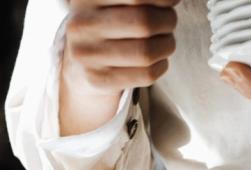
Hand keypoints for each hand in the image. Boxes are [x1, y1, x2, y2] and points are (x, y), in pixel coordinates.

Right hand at [59, 0, 179, 135]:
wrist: (80, 62)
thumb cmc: (108, 21)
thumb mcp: (115, 1)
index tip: (170, 2)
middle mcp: (82, 24)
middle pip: (144, 22)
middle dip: (168, 20)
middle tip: (169, 21)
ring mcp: (88, 55)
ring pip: (147, 52)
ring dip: (167, 44)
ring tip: (165, 41)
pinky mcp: (98, 80)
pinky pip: (146, 75)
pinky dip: (161, 66)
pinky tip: (158, 60)